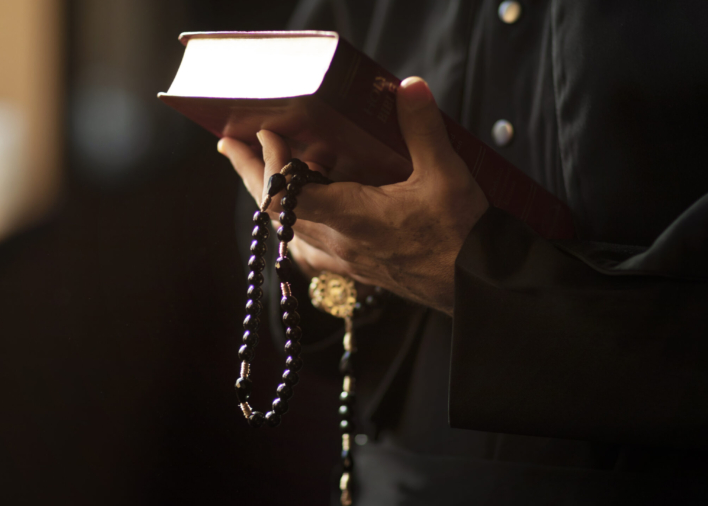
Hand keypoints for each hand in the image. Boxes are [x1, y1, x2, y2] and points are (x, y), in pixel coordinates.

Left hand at [218, 77, 488, 315]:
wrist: (476, 289)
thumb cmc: (461, 238)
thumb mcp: (446, 175)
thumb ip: (422, 128)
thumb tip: (408, 88)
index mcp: (351, 219)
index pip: (284, 196)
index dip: (267, 164)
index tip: (266, 133)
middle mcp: (338, 244)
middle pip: (275, 213)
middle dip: (252, 174)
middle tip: (232, 145)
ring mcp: (345, 261)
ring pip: (291, 230)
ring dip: (274, 198)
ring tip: (271, 169)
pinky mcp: (357, 269)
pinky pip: (311, 247)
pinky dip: (299, 222)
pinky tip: (310, 211)